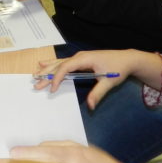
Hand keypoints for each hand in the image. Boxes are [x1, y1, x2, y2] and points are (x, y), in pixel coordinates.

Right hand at [33, 49, 161, 107]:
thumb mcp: (109, 82)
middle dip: (47, 74)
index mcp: (85, 59)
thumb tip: (90, 106)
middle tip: (35, 83)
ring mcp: (80, 57)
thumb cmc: (118, 68)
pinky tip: (44, 64)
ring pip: (60, 63)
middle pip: (59, 65)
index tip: (52, 89)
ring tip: (34, 75)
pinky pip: (64, 62)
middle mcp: (79, 56)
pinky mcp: (81, 59)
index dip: (57, 78)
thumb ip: (98, 93)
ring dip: (48, 69)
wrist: (127, 59)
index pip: (66, 67)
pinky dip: (53, 64)